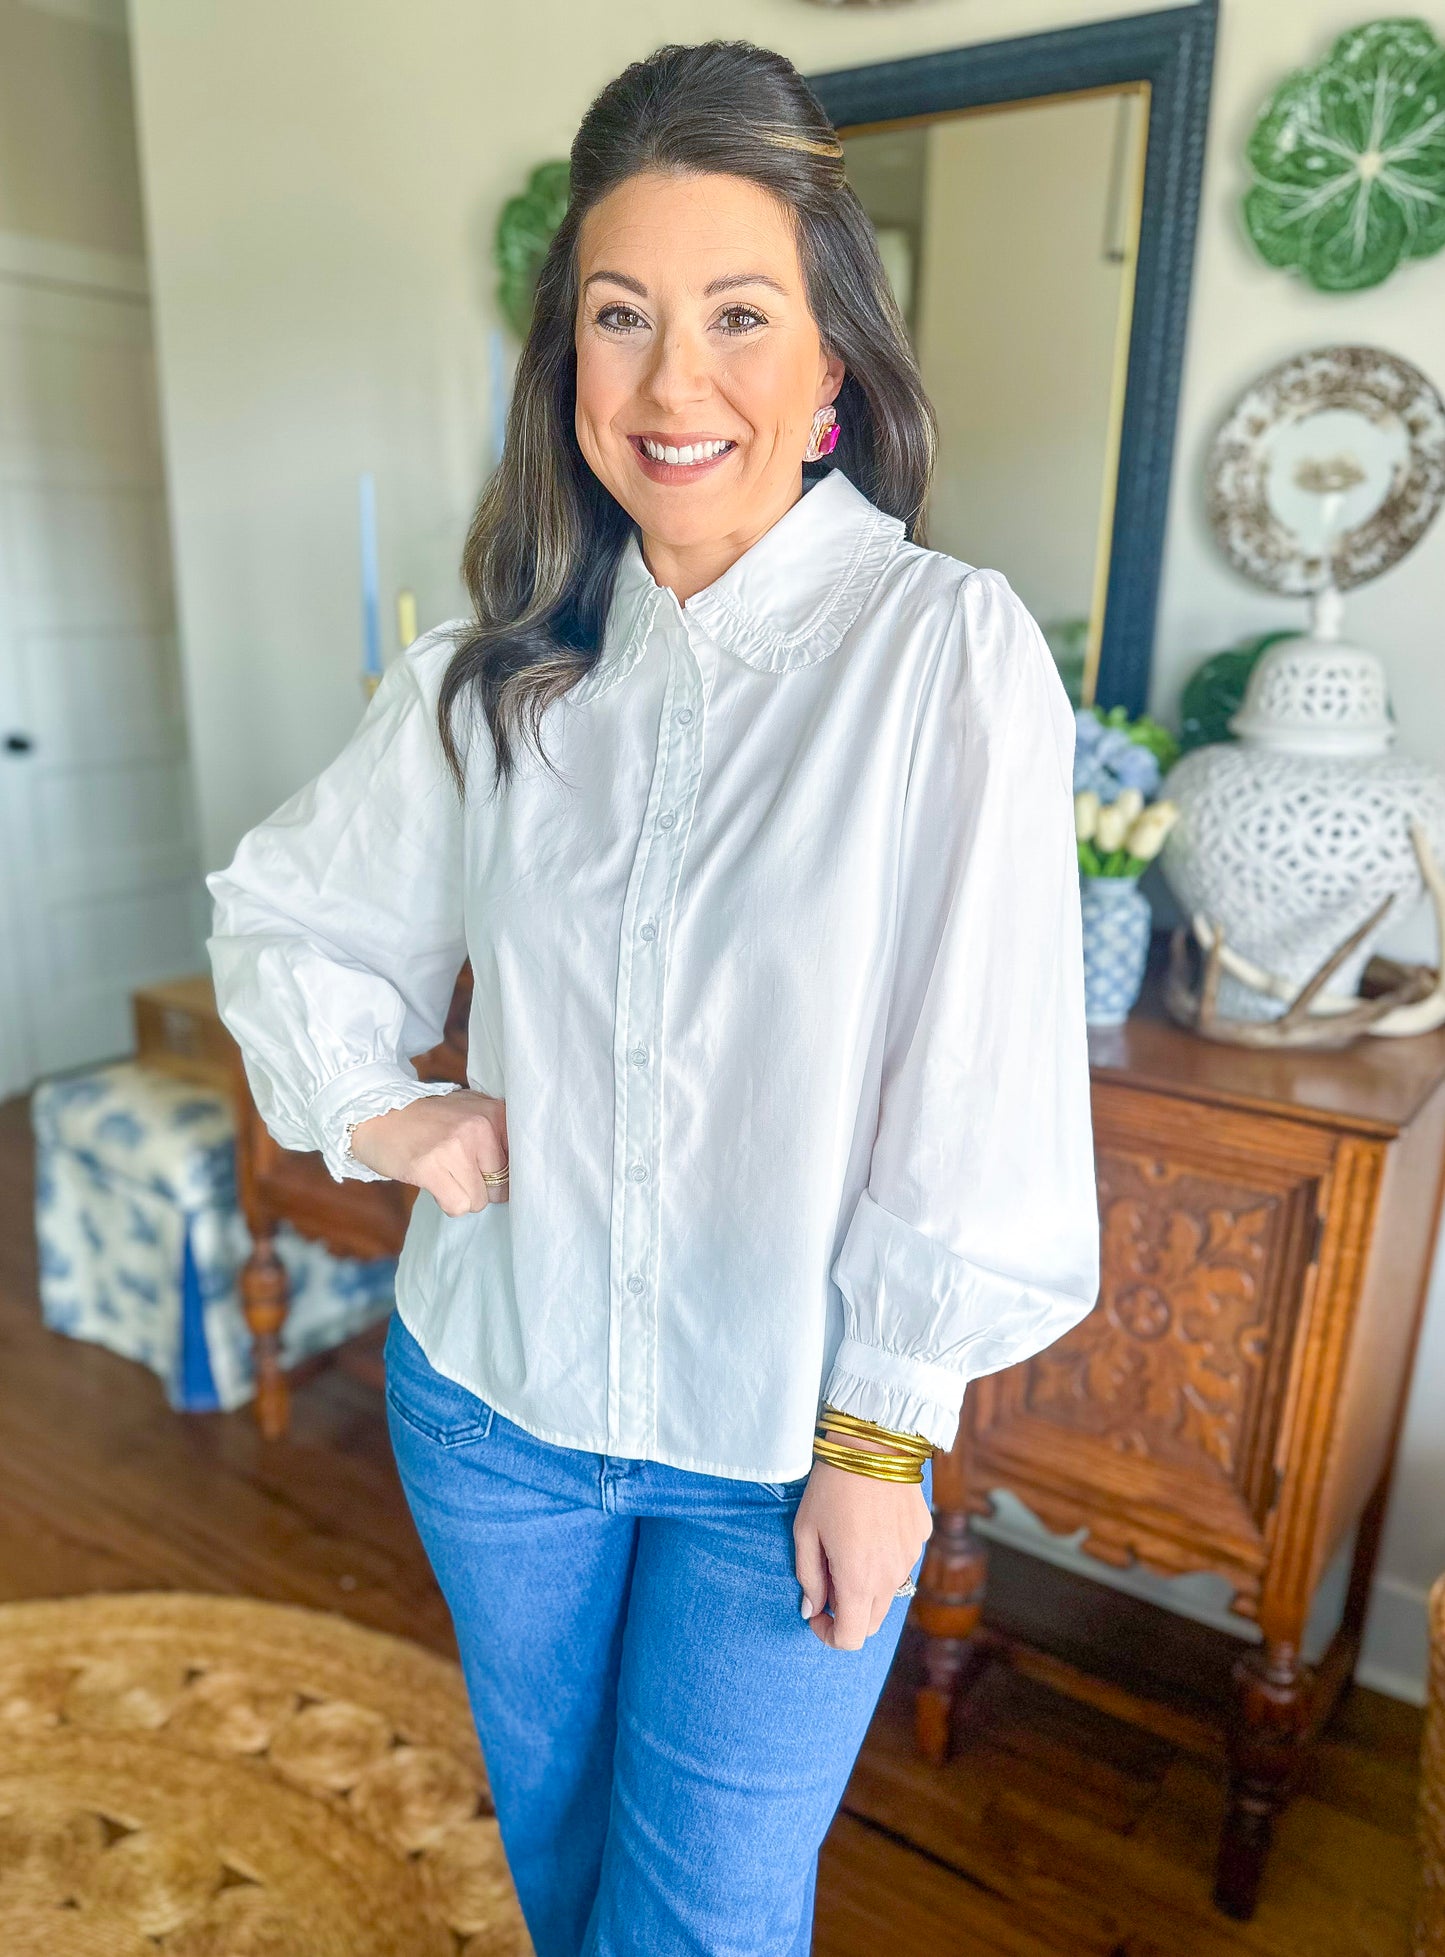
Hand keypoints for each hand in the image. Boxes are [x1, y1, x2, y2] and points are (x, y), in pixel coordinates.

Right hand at [348, 1091, 508, 1216]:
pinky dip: (446, 1202)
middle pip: (501, 1187)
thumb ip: (496, 1133)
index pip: (520, 1164)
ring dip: (461, 1196)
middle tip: (456, 1171)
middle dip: (481, 1188)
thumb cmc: (428, 1118)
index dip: (502, 1176)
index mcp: (494, 1112)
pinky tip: (433, 1182)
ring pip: (479, 1201)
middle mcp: (479, 1126)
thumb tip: (523, 1174)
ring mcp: (455, 1146)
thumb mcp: (469, 1110)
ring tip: (443, 1174)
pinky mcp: (430, 1167)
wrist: (377, 1112)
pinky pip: (457, 1206)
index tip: (485, 1172)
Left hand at [793, 1432, 932, 1649]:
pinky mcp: (921, 1536)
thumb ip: (809, 1576)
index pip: (850, 1638)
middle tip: (828, 1581)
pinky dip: (885, 1558)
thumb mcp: (806, 1530)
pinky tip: (872, 1525)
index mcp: (859, 1581)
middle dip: (848, 1614)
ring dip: (868, 1585)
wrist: (874, 1443)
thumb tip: (812, 1609)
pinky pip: (902, 1561)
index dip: (829, 1635)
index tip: (816, 1614)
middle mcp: (890, 1577)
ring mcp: (911, 1557)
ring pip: (889, 1591)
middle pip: (872, 1622)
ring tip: (849, 1545)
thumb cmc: (831, 1486)